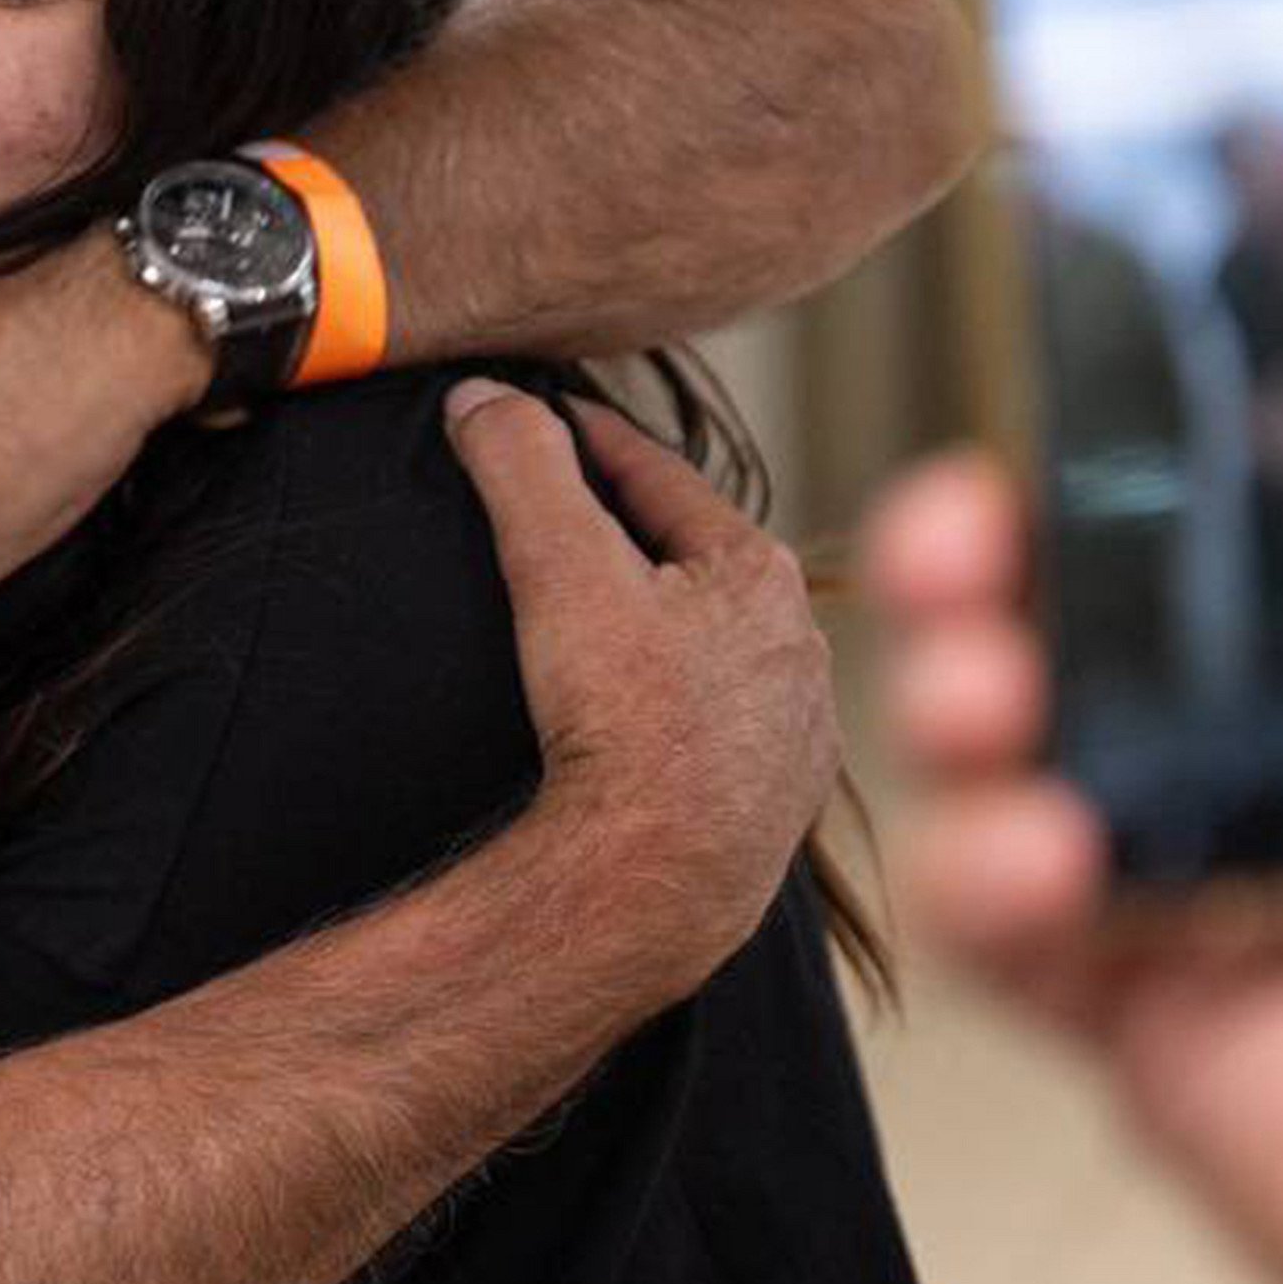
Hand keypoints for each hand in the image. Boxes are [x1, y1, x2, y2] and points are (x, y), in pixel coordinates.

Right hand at [445, 380, 838, 970]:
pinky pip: (728, 724)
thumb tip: (485, 396)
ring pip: (719, 645)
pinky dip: (685, 705)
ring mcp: (796, 728)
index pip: (659, 476)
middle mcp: (797, 643)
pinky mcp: (779, 800)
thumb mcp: (556, 570)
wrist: (660, 887)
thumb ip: (521, 467)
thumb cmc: (622, 727)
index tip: (542, 421)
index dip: (590, 441)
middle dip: (634, 532)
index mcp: (756, 571)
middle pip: (696, 559)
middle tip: (561, 517)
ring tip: (602, 624)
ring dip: (668, 622)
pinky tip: (646, 722)